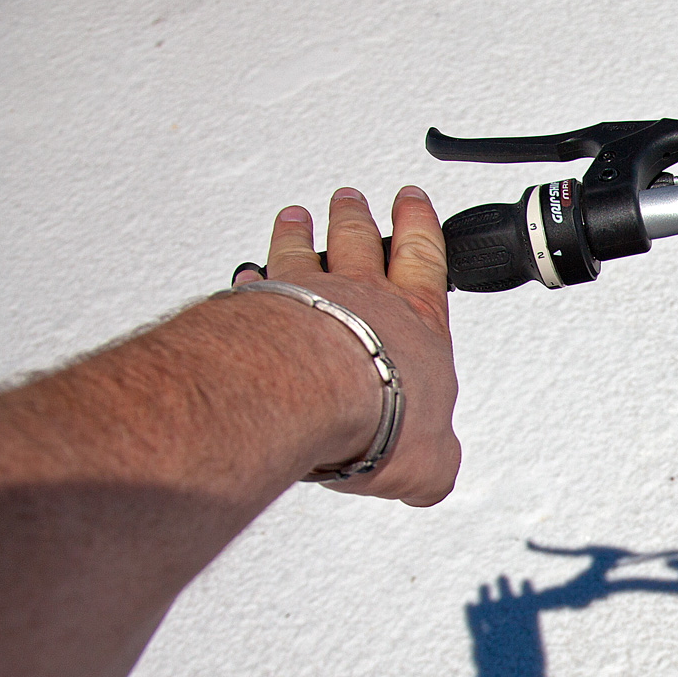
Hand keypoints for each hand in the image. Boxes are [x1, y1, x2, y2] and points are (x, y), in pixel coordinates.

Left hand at [238, 186, 459, 505]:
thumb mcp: (429, 460)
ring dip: (303, 230)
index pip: (425, 259)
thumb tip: (432, 479)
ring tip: (297, 216)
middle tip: (353, 197)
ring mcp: (307, 294)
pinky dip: (252, 273)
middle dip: (361, 216)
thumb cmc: (376, 413)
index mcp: (417, 323)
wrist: (307, 392)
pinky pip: (255, 280)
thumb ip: (433, 463)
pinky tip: (245, 271)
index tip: (414, 201)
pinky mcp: (259, 306)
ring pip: (307, 248)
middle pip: (363, 239)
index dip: (421, 227)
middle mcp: (363, 297)